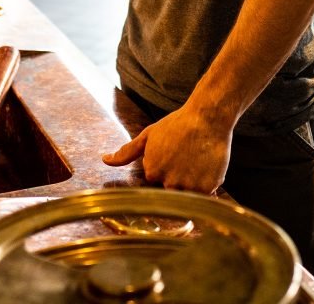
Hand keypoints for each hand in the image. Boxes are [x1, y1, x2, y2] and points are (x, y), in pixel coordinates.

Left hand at [102, 104, 233, 193]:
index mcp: (152, 172)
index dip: (166, 167)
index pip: (156, 180)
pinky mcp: (207, 188)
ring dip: (192, 183)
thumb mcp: (148, 135)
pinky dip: (206, 185)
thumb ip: (127, 152)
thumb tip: (105, 160)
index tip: (174, 154)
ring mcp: (188, 187)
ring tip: (197, 162)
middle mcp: (169, 183)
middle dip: (179, 177)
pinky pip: (205, 196)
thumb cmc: (178, 124)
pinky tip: (206, 168)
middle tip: (187, 157)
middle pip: (172, 189)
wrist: (207, 117)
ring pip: (188, 194)